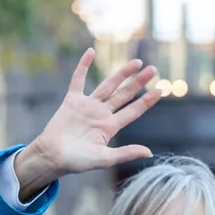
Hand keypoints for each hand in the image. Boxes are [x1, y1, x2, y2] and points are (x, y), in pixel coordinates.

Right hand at [14, 48, 160, 195]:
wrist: (52, 156)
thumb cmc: (77, 162)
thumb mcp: (105, 159)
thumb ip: (126, 153)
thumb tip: (149, 153)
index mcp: (110, 127)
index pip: (133, 111)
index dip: (147, 101)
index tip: (161, 90)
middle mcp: (101, 114)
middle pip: (124, 95)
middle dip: (139, 83)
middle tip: (153, 70)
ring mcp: (87, 105)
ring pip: (108, 85)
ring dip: (121, 73)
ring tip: (137, 62)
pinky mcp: (72, 101)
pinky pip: (78, 79)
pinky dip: (84, 66)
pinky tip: (91, 52)